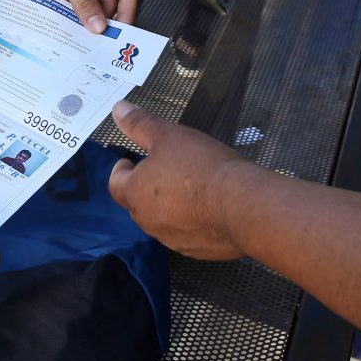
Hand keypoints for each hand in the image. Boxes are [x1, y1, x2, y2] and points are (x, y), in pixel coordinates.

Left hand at [1, 0, 139, 30]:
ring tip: (82, 39)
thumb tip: (99, 28)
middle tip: (97, 43)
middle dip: (102, 20)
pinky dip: (71, 16)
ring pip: (90, 6)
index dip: (126, 12)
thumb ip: (85, 5)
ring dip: (85, 20)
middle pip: (108, 1)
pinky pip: (74, 5)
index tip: (120, 34)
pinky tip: (68, 30)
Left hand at [106, 101, 254, 260]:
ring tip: (193, 186)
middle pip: (139, 202)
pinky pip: (189, 234)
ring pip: (164, 220)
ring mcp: (174, 241)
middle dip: (147, 187)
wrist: (244, 207)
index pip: (115, 183)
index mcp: (135, 194)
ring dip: (171, 206)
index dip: (123, 169)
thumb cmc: (201, 166)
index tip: (133, 160)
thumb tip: (118, 109)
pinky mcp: (199, 252)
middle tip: (168, 169)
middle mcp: (148, 222)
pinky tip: (212, 208)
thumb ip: (140, 124)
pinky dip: (194, 222)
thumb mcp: (168, 135)